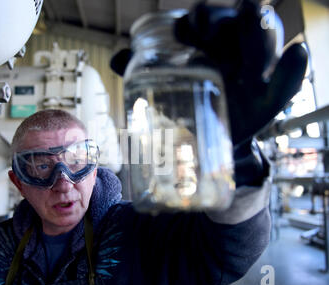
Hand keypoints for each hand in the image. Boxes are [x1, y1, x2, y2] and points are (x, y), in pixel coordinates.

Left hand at [111, 0, 307, 147]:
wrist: (210, 139)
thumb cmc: (188, 104)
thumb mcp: (168, 87)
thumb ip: (142, 70)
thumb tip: (115, 58)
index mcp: (210, 44)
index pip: (207, 19)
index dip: (198, 19)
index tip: (181, 31)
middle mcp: (236, 49)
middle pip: (238, 20)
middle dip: (223, 18)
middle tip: (203, 31)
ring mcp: (256, 70)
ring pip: (264, 39)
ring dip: (256, 30)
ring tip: (248, 24)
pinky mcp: (271, 95)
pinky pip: (289, 79)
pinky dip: (294, 66)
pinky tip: (296, 53)